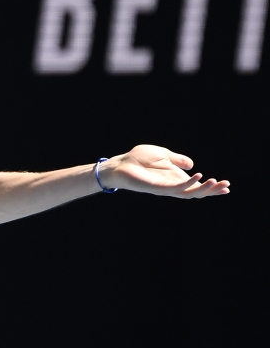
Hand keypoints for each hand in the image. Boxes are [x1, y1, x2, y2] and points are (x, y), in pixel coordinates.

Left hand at [101, 145, 229, 197]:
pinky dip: (188, 184)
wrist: (120, 164)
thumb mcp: (163, 155)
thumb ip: (177, 160)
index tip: (227, 186)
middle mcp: (171, 186)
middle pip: (195, 192)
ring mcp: (164, 188)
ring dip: (202, 189)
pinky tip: (197, 176)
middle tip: (226, 186)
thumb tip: (191, 165)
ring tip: (215, 182)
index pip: (195, 186)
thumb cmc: (137, 159)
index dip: (210, 187)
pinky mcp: (157, 187)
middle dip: (211, 190)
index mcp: (174, 178)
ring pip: (188, 193)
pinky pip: (175, 188)